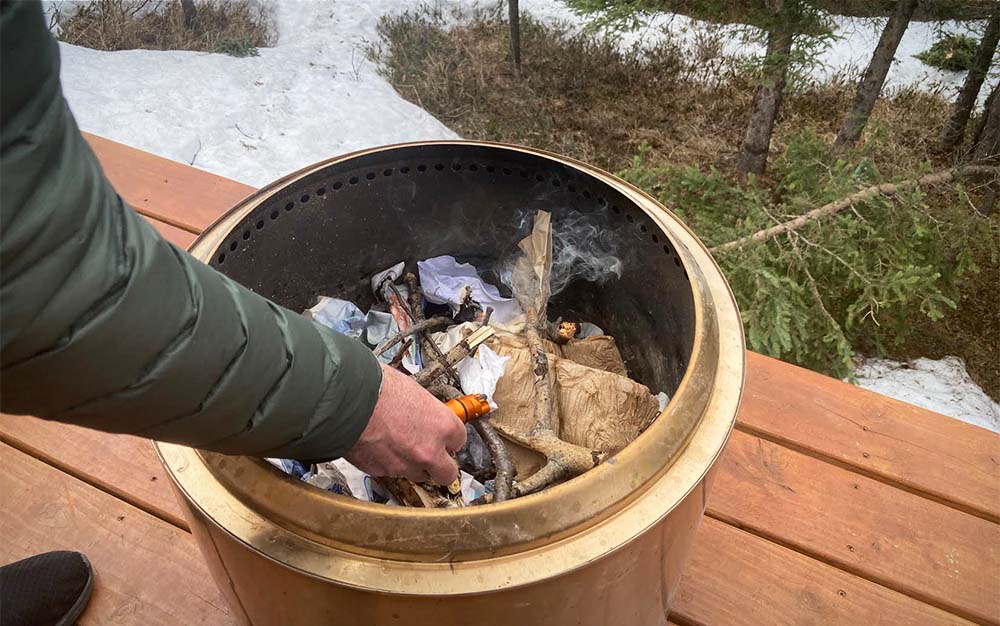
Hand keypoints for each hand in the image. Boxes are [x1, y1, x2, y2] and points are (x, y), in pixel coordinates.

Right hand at [344, 364, 466, 484]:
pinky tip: (380, 448)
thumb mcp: (412, 391)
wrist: (346, 401)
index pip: (459, 441)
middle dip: (441, 465)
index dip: (450, 439)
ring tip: (400, 448)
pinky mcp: (382, 472)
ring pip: (418, 476)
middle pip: (447, 473)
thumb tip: (423, 412)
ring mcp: (405, 466)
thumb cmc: (377, 389)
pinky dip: (388, 464)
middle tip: (432, 455)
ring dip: (413, 466)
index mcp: (443, 426)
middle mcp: (429, 451)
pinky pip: (391, 473)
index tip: (444, 437)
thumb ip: (424, 410)